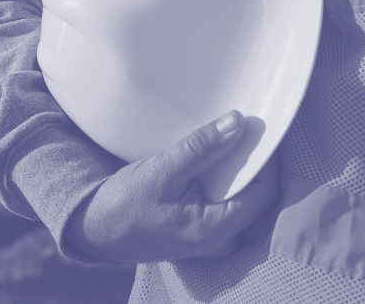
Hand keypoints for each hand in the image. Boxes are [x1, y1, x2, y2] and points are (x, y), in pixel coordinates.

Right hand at [65, 110, 279, 262]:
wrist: (96, 229)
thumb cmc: (125, 204)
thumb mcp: (163, 170)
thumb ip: (202, 147)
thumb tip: (236, 123)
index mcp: (213, 230)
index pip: (263, 193)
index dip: (268, 160)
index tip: (261, 132)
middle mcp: (219, 240)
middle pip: (257, 198)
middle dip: (255, 165)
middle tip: (247, 133)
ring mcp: (210, 239)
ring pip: (242, 201)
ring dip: (239, 172)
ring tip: (230, 143)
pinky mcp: (200, 231)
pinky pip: (227, 204)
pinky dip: (225, 182)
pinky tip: (213, 163)